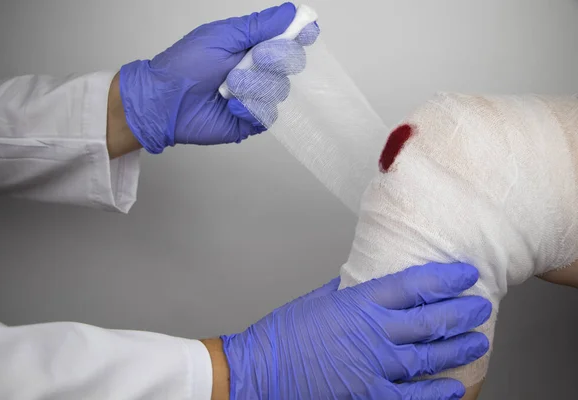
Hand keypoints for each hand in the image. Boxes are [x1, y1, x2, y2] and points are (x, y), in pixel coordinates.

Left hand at [118, 2, 316, 152]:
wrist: (165, 101)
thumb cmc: (186, 65)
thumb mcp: (223, 36)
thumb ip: (258, 26)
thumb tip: (291, 12)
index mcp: (251, 48)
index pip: (286, 41)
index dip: (299, 36)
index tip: (308, 32)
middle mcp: (256, 72)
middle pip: (289, 65)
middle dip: (275, 61)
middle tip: (256, 60)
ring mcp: (254, 97)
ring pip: (279, 90)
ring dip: (255, 87)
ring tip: (230, 87)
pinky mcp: (250, 121)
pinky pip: (268, 115)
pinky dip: (250, 108)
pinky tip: (232, 105)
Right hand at [220, 263, 491, 399]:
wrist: (259, 370)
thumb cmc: (283, 334)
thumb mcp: (317, 299)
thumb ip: (348, 289)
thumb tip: (366, 280)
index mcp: (358, 303)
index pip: (412, 285)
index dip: (443, 278)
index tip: (463, 273)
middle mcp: (372, 333)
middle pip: (429, 320)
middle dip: (461, 312)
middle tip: (480, 307)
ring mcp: (372, 366)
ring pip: (427, 356)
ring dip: (457, 349)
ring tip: (478, 341)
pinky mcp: (367, 394)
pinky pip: (410, 396)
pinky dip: (434, 394)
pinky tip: (454, 388)